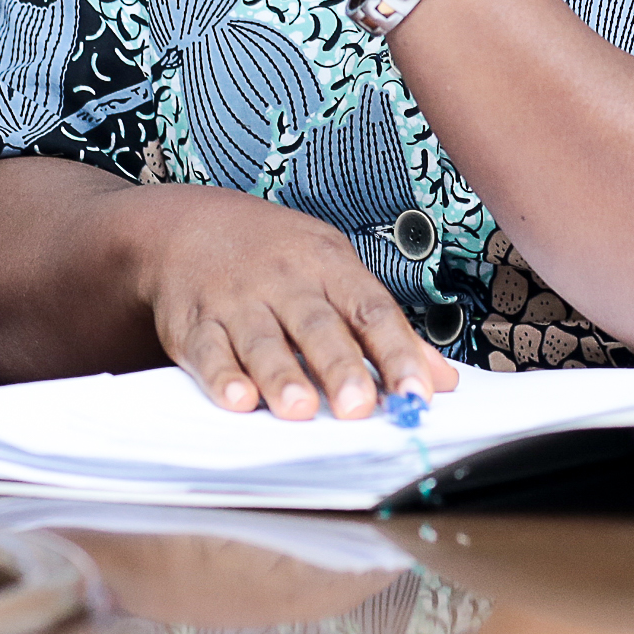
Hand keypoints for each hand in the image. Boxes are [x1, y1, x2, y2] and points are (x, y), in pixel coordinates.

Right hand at [131, 183, 460, 418]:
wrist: (192, 224)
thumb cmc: (277, 256)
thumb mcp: (335, 271)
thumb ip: (385, 328)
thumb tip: (441, 378)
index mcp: (329, 267)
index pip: (372, 309)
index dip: (397, 352)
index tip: (417, 392)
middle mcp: (285, 282)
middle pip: (318, 327)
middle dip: (340, 367)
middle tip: (358, 406)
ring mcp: (238, 302)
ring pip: (263, 341)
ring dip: (282, 376)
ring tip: (300, 409)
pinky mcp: (196, 324)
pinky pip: (209, 351)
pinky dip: (222, 376)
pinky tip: (238, 398)